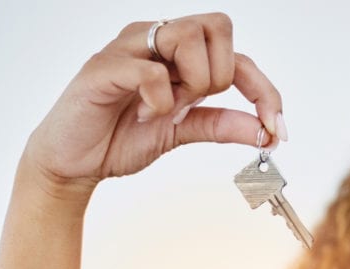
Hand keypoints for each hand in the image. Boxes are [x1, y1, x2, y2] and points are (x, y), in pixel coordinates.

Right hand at [21, 13, 283, 196]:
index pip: (236, 54)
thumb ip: (220, 125)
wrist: (72, 163)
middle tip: (195, 106)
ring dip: (190, 82)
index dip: (264, 90)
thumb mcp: (181, 132)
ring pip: (187, 35)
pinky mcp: (104, 67)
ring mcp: (129, 49)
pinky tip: (143, 115)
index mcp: (177, 53)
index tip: (277, 130)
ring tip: (164, 109)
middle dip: (221, 75)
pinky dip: (159, 100)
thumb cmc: (119, 137)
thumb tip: (264, 131)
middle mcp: (156, 39)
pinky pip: (150, 71)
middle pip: (218, 25)